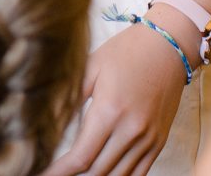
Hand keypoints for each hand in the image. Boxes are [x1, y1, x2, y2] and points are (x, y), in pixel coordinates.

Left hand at [50, 23, 186, 175]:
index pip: (81, 157)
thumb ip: (70, 97)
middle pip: (98, 172)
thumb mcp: (91, 67)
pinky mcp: (159, 142)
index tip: (43, 174)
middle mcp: (131, 131)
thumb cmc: (126, 53)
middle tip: (57, 174)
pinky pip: (139, 173)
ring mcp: (148, 140)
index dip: (59, 172)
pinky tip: (103, 174)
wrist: (168, 47)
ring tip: (76, 175)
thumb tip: (49, 123)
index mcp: (109, 112)